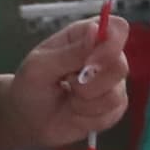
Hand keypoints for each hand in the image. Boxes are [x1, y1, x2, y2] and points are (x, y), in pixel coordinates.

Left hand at [13, 11, 131, 149]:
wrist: (28, 121)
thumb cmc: (30, 87)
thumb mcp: (40, 67)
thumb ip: (70, 52)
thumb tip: (96, 30)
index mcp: (85, 36)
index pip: (117, 28)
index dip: (111, 43)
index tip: (90, 61)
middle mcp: (103, 56)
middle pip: (121, 64)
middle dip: (92, 81)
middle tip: (68, 83)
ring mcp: (111, 83)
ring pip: (116, 93)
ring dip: (85, 100)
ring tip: (68, 97)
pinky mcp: (113, 107)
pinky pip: (111, 112)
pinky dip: (87, 115)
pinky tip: (74, 110)